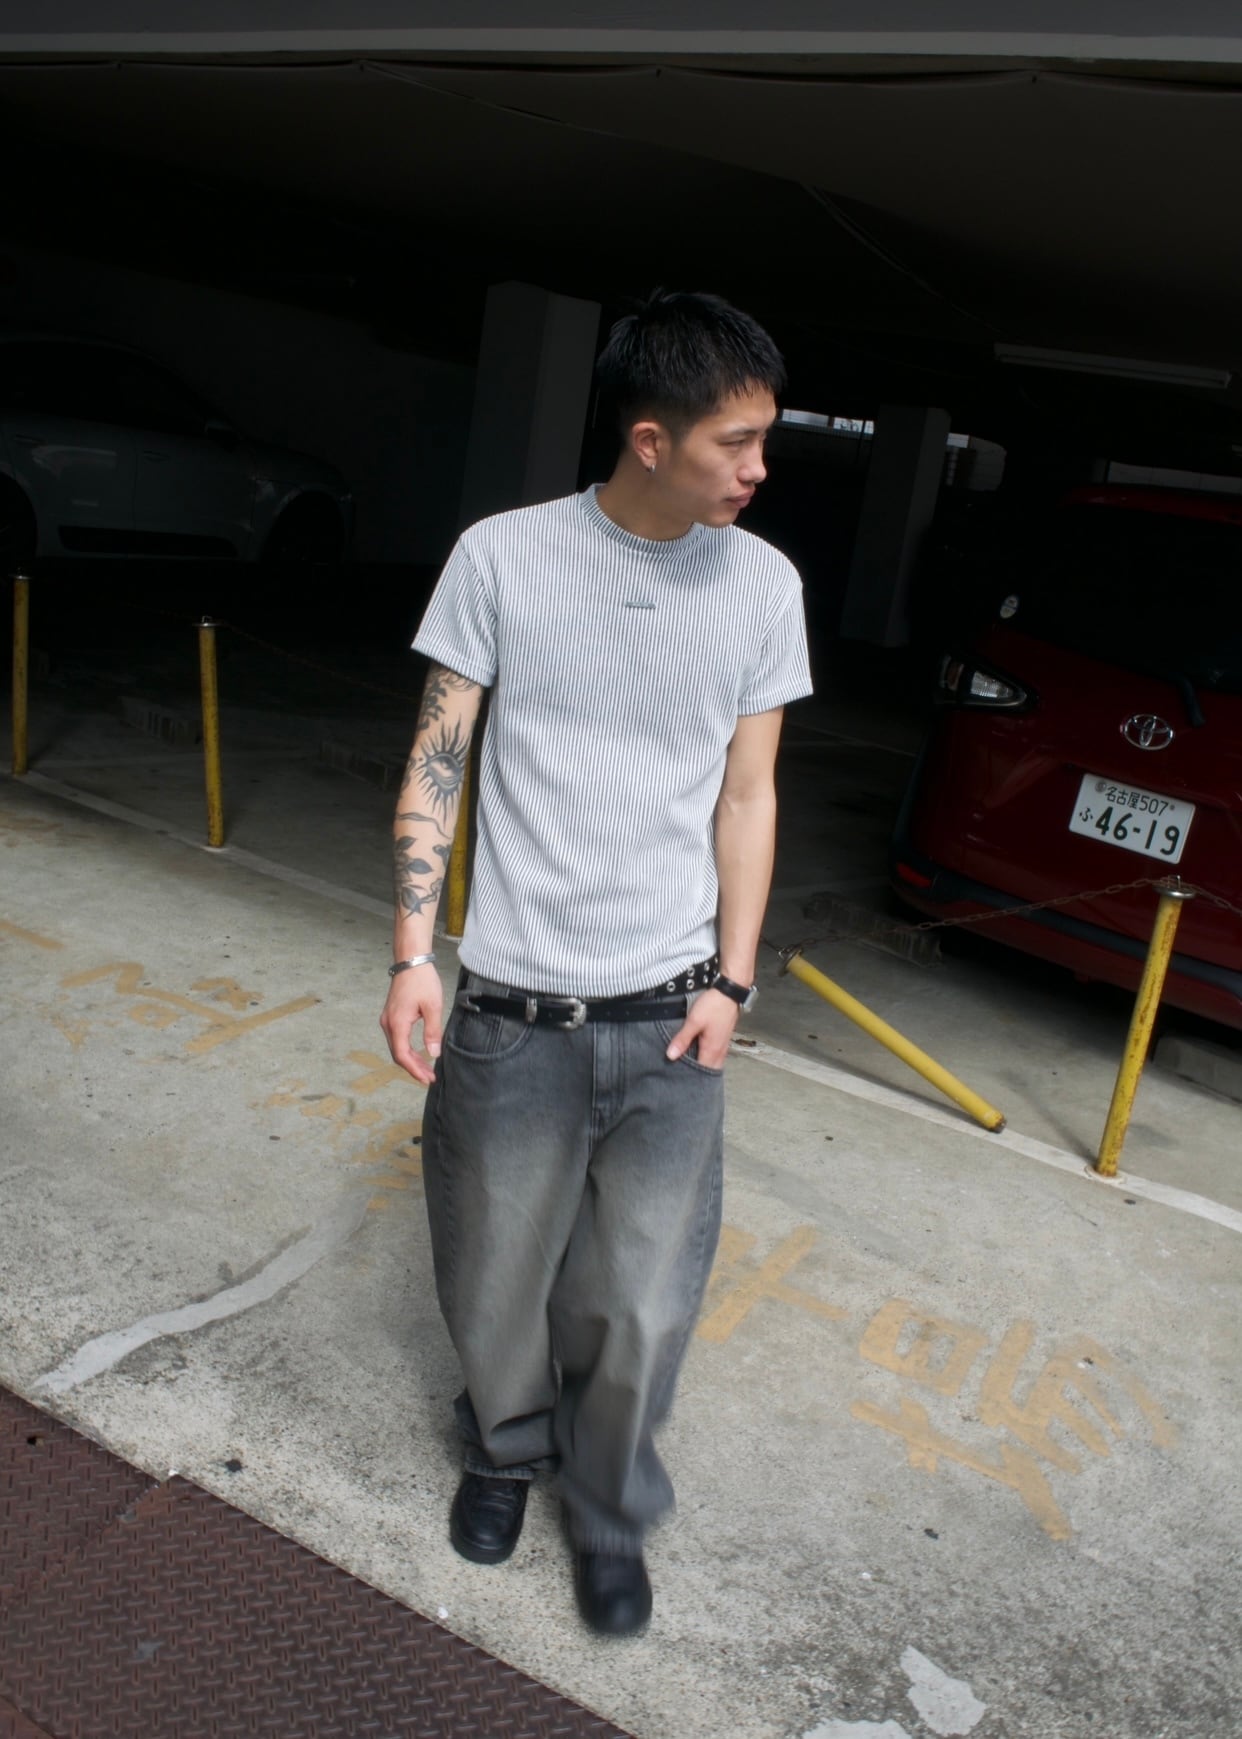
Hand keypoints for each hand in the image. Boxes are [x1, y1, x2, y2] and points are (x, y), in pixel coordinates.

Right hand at [379, 963, 443, 1085]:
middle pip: (398, 1054)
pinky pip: (398, 1038)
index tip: (427, 1079)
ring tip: (427, 1069)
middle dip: (414, 1068)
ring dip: (411, 1059)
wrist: (411, 961)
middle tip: (430, 1077)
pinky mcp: (392, 1016)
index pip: (402, 1055)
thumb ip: (433, 1032)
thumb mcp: (433, 1007)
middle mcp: (388, 1024)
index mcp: (397, 1023)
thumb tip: (433, 1054)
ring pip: (397, 1047)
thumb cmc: (422, 981)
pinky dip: (407, 1049)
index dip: (414, 1070)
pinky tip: (419, 1053)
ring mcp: (388, 1019)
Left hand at [664, 987, 738, 1070]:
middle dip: (698, 1074)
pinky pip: (715, 1055)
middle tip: (683, 1076)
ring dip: (703, 1066)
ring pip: (713, 1063)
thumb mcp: (694, 1021)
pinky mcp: (723, 1038)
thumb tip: (671, 1056)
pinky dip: (707, 1058)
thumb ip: (682, 1039)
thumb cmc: (713, 1005)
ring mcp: (723, 1044)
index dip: (691, 1077)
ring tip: (689, 1067)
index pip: (701, 1072)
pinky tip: (699, 1054)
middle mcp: (719, 1050)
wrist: (729, 992)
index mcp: (712, 1050)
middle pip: (709, 1070)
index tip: (678, 1079)